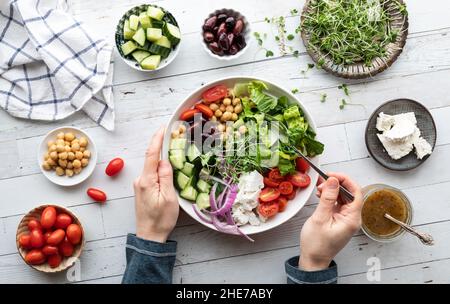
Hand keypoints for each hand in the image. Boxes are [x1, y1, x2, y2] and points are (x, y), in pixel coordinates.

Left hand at [133, 127, 178, 242]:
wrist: (149, 236)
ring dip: (162, 159)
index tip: (163, 128)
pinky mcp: (142, 189)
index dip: (157, 139)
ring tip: (174, 152)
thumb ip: (166, 176)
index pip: (151, 154)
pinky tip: (168, 169)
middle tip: (174, 136)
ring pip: (153, 167)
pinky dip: (159, 168)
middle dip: (162, 146)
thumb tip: (164, 160)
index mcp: (147, 180)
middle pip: (152, 158)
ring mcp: (140, 184)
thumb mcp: (169, 198)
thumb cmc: (161, 219)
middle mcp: (140, 180)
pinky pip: (152, 174)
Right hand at [299, 172, 362, 270]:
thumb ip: (327, 198)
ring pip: (344, 197)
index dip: (345, 180)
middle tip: (322, 181)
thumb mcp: (320, 218)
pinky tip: (321, 194)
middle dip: (337, 184)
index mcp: (352, 219)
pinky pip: (338, 203)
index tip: (332, 175)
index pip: (356, 192)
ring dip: (332, 189)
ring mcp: (347, 218)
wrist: (313, 259)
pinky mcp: (340, 219)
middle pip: (350, 193)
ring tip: (319, 188)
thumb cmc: (316, 244)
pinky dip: (330, 196)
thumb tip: (333, 181)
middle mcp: (352, 218)